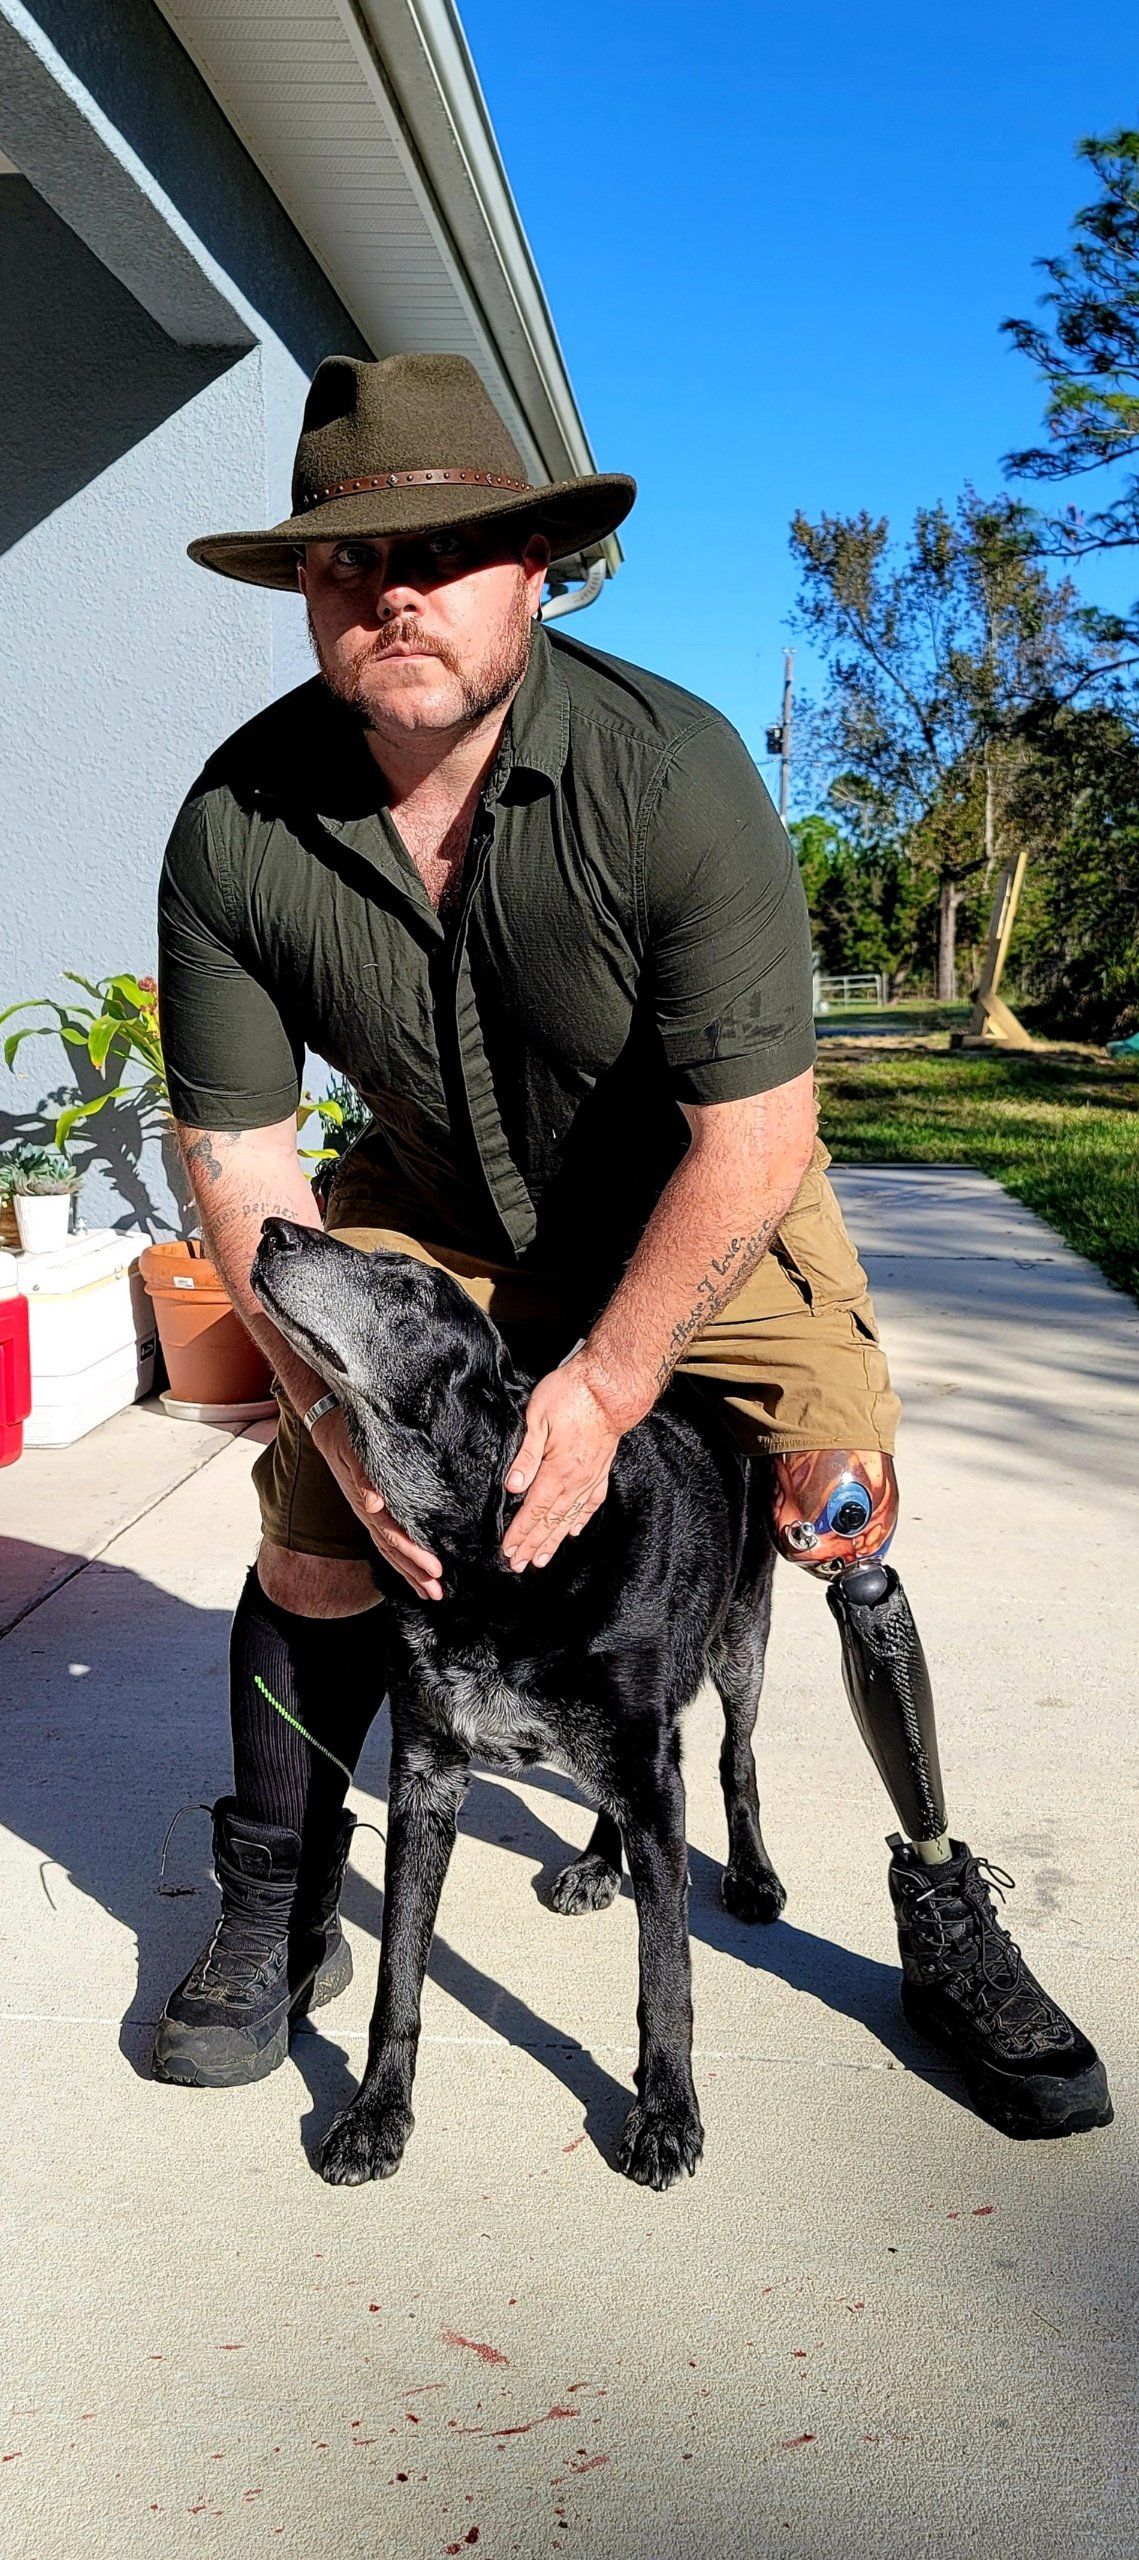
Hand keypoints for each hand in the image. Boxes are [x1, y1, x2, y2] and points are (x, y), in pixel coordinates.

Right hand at [311, 1405, 442, 1600]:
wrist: (330, 1426)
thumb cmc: (348, 1436)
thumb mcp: (355, 1451)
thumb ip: (364, 1478)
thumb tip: (374, 1504)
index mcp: (367, 1503)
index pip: (392, 1536)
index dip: (414, 1555)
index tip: (435, 1570)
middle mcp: (368, 1513)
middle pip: (392, 1551)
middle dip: (415, 1573)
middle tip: (438, 1593)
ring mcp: (369, 1513)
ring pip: (389, 1550)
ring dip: (409, 1572)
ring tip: (429, 1592)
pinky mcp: (372, 1508)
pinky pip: (387, 1539)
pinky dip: (401, 1557)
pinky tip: (413, 1568)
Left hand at [501, 1356, 623, 1573]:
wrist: (610, 1387)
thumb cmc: (571, 1395)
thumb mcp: (537, 1418)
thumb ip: (526, 1455)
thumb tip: (513, 1487)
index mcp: (557, 1470)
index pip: (533, 1510)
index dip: (519, 1533)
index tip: (508, 1550)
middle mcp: (576, 1481)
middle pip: (550, 1521)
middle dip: (532, 1545)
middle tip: (518, 1565)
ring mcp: (591, 1478)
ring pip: (569, 1518)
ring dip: (553, 1541)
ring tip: (541, 1560)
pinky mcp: (601, 1470)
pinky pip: (591, 1504)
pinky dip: (580, 1521)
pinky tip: (572, 1532)